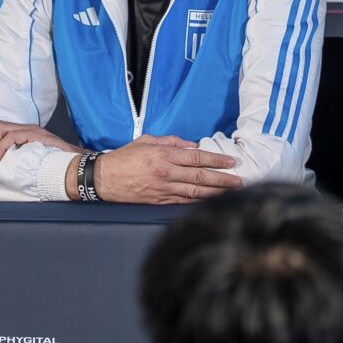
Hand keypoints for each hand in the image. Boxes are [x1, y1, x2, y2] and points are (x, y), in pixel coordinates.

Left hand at [0, 121, 79, 163]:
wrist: (74, 162)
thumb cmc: (53, 162)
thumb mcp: (29, 157)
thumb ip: (15, 156)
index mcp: (21, 130)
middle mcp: (24, 127)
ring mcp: (30, 130)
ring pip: (0, 130)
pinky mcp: (36, 135)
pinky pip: (13, 137)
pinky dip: (2, 148)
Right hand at [85, 136, 241, 204]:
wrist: (102, 178)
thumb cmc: (123, 157)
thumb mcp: (146, 141)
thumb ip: (171, 142)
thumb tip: (192, 146)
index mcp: (164, 155)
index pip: (197, 158)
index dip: (217, 160)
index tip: (232, 162)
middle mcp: (166, 173)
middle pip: (201, 177)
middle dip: (223, 179)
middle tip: (240, 181)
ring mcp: (163, 190)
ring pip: (195, 193)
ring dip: (216, 193)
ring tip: (233, 193)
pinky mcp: (158, 202)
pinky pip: (183, 202)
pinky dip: (199, 202)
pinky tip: (212, 202)